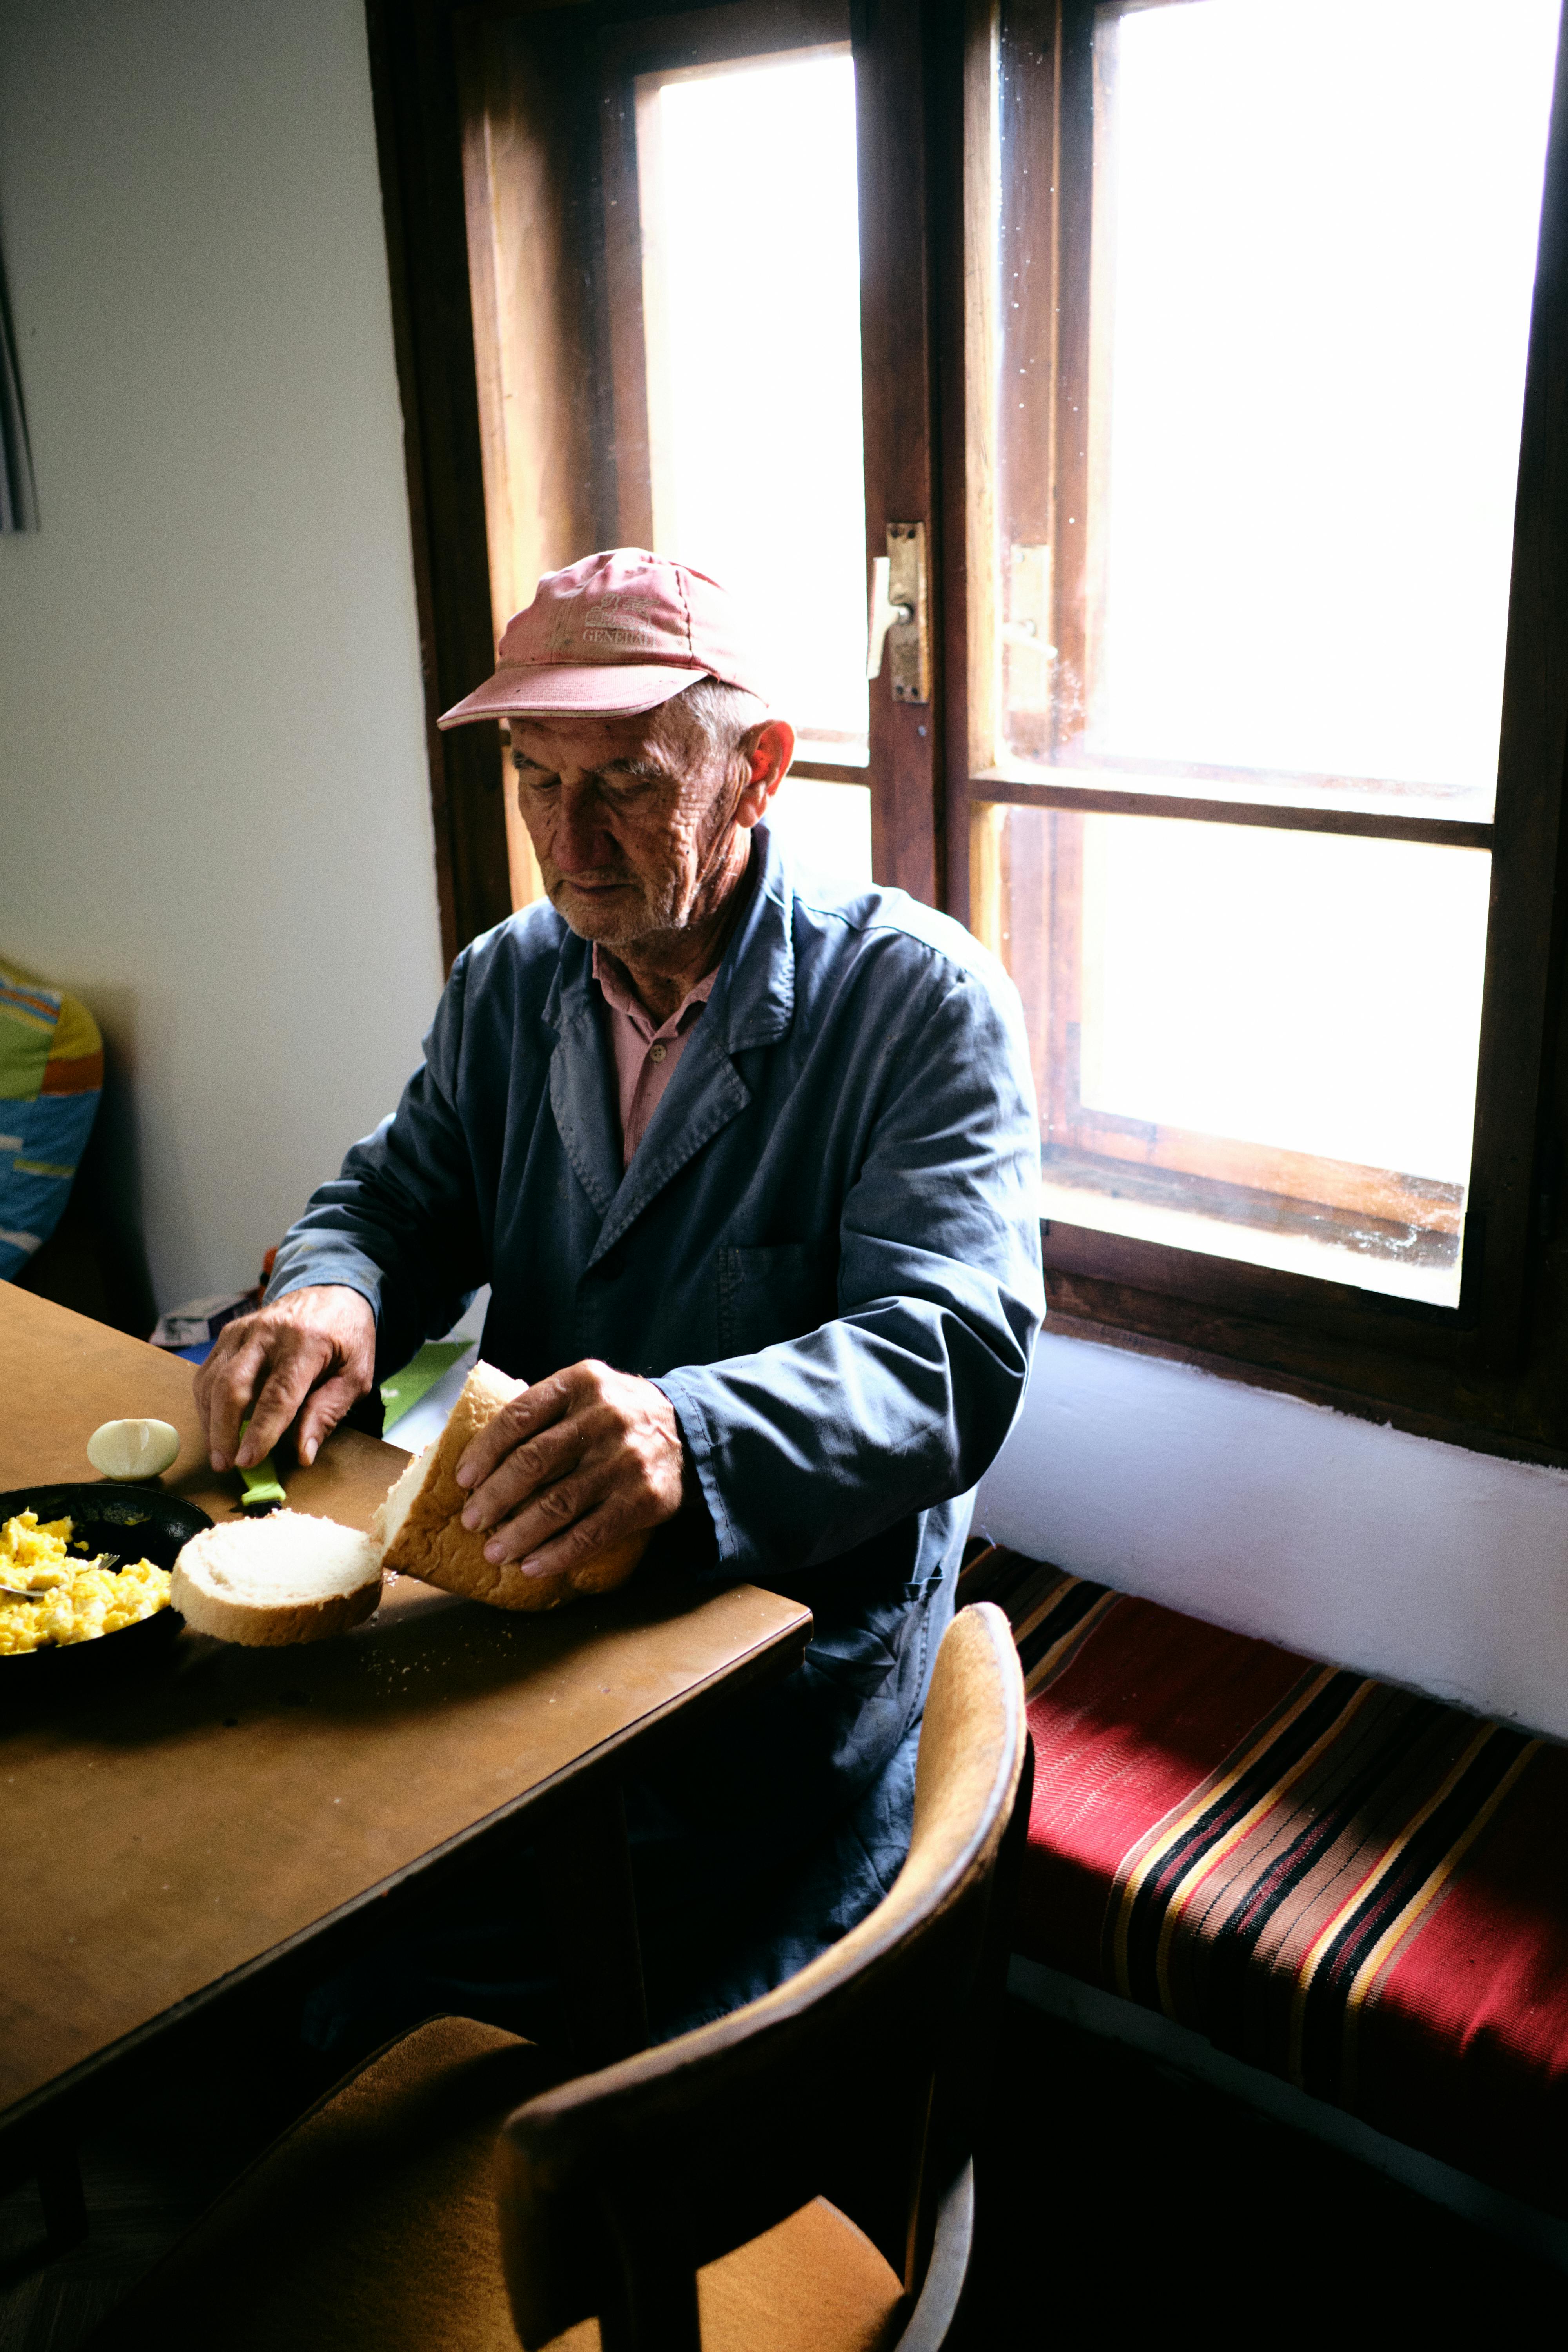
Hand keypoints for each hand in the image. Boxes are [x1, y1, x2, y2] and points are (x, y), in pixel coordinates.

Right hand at [194, 1286, 375, 1471]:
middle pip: (232, 1385)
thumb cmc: (347, 1336)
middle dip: (223, 1430)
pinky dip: (207, 1402)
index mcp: (306, 1342)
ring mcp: (244, 1330)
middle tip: (225, 1464)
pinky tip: (215, 1424)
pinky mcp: (230, 1332)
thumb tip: (303, 1453)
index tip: (248, 1461)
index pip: (277, 1393)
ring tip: (219, 1452)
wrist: (332, 1290)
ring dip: (210, 1420)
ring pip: (213, 1379)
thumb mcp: (356, 1375)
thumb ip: (328, 1412)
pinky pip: (208, 1371)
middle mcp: (268, 1332)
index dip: (260, 1431)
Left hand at [454, 1358, 685, 1579]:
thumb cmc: (617, 1414)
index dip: (484, 1451)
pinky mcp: (643, 1499)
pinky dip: (556, 1554)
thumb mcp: (585, 1391)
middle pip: (533, 1462)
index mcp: (581, 1383)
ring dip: (519, 1533)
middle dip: (494, 1497)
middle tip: (472, 1521)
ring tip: (495, 1551)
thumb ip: (543, 1412)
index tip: (463, 1479)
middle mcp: (604, 1418)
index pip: (519, 1416)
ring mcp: (625, 1460)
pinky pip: (591, 1534)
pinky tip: (532, 1565)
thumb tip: (480, 1459)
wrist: (689, 1429)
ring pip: (558, 1504)